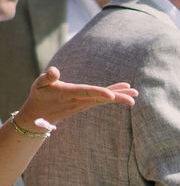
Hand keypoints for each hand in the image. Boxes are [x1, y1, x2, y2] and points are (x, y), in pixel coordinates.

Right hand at [16, 66, 136, 125]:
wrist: (39, 116)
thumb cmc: (39, 96)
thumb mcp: (39, 84)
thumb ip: (47, 77)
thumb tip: (54, 70)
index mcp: (68, 94)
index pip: (86, 93)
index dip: (99, 93)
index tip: (112, 96)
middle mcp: (78, 100)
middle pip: (100, 98)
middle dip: (117, 98)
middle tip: (133, 97)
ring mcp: (83, 104)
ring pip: (103, 99)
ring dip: (120, 96)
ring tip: (135, 92)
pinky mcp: (86, 104)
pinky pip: (102, 99)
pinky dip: (114, 95)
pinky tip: (125, 90)